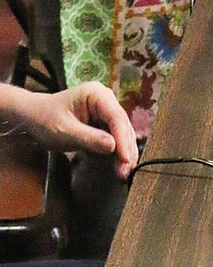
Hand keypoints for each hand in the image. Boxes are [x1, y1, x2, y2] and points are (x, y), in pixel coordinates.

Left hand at [13, 82, 137, 179]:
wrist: (32, 118)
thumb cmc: (44, 120)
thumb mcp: (64, 131)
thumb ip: (88, 138)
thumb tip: (113, 147)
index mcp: (96, 94)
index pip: (116, 116)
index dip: (123, 138)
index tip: (126, 159)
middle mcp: (105, 100)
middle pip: (122, 125)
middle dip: (125, 148)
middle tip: (126, 170)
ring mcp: (105, 112)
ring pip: (122, 132)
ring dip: (124, 152)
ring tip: (125, 172)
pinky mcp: (103, 124)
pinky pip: (115, 138)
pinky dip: (117, 152)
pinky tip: (121, 165)